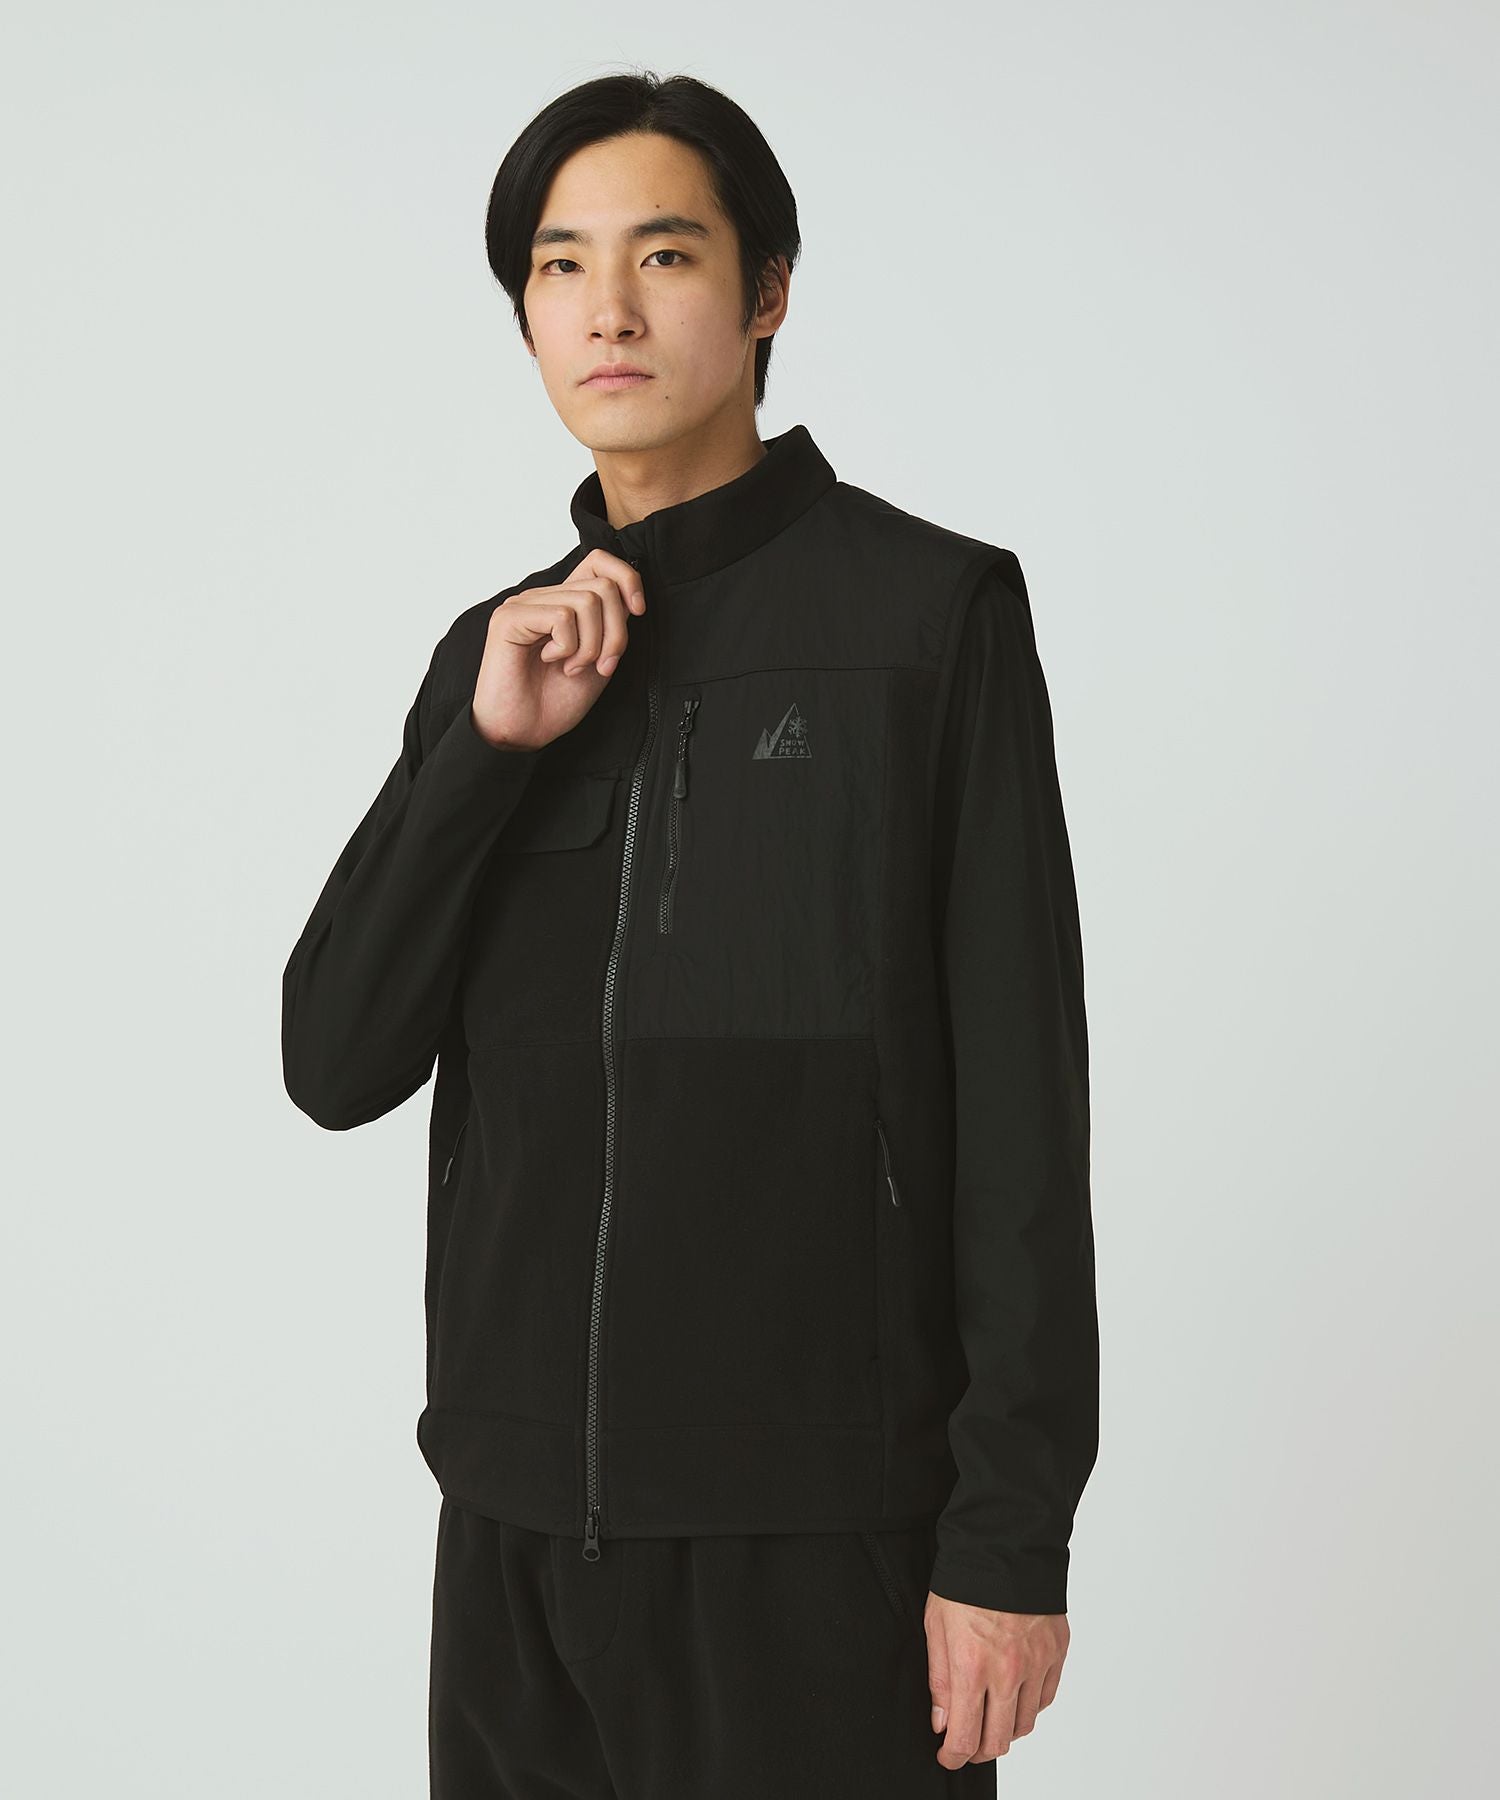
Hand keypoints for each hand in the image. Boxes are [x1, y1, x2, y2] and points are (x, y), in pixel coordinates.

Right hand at [471, 548, 645, 750]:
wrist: (524, 732)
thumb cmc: (555, 701)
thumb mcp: (600, 658)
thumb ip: (612, 625)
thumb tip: (630, 598)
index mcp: (564, 603)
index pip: (599, 561)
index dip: (627, 578)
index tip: (637, 612)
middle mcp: (544, 597)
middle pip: (603, 587)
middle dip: (615, 633)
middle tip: (600, 665)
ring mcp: (525, 604)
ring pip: (587, 601)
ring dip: (591, 645)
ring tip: (572, 667)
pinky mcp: (510, 617)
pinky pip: (562, 617)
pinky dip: (567, 647)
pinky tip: (551, 661)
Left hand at [924, 1594, 1068, 1767]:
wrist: (1005, 1543)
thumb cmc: (965, 1581)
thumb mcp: (936, 1626)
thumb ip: (940, 1680)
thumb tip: (942, 1723)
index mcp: (973, 1666)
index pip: (965, 1737)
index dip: (953, 1756)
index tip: (947, 1755)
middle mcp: (1009, 1672)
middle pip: (998, 1740)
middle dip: (978, 1751)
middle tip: (966, 1744)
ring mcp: (1038, 1663)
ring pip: (1025, 1724)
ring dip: (1005, 1730)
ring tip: (989, 1718)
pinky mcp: (1057, 1652)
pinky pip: (1045, 1698)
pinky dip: (1029, 1706)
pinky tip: (1014, 1696)